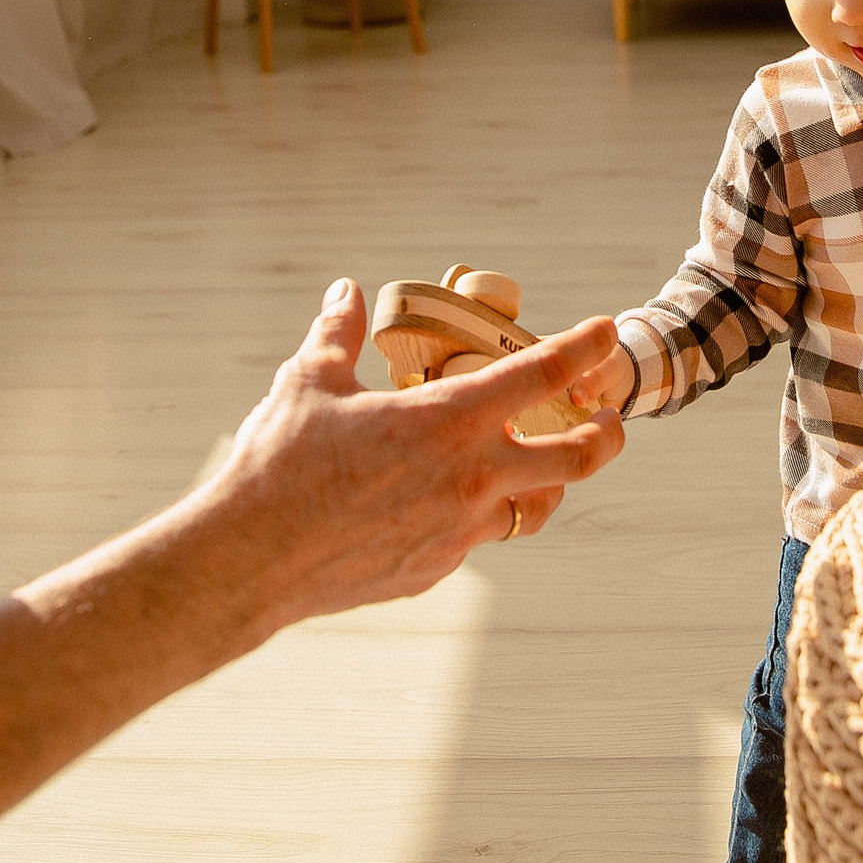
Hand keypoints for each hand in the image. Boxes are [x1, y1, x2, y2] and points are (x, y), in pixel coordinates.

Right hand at [206, 281, 626, 620]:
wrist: (251, 562)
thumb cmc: (278, 466)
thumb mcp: (308, 383)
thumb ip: (337, 334)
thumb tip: (345, 293)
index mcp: (448, 419)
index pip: (543, 374)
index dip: (585, 348)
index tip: (606, 333)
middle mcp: (471, 477)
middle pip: (579, 457)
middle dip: (608, 435)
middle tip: (611, 419)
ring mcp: (459, 531)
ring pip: (534, 508)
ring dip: (547, 482)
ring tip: (540, 464)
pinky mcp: (436, 569)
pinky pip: (475, 538)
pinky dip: (477, 516)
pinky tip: (449, 505)